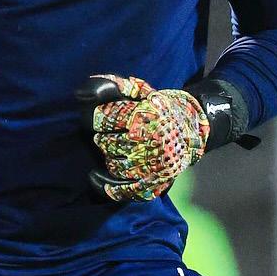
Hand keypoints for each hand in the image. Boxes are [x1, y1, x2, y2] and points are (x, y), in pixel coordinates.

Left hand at [78, 74, 209, 202]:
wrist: (193, 128)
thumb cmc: (160, 108)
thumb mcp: (143, 90)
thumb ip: (115, 86)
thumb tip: (82, 93)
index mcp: (145, 116)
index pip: (108, 117)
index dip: (96, 117)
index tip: (96, 117)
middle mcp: (149, 141)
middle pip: (108, 143)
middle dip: (101, 138)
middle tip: (104, 135)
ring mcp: (152, 164)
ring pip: (115, 165)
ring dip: (107, 157)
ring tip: (111, 150)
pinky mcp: (155, 181)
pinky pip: (126, 190)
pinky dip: (108, 187)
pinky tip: (95, 177)